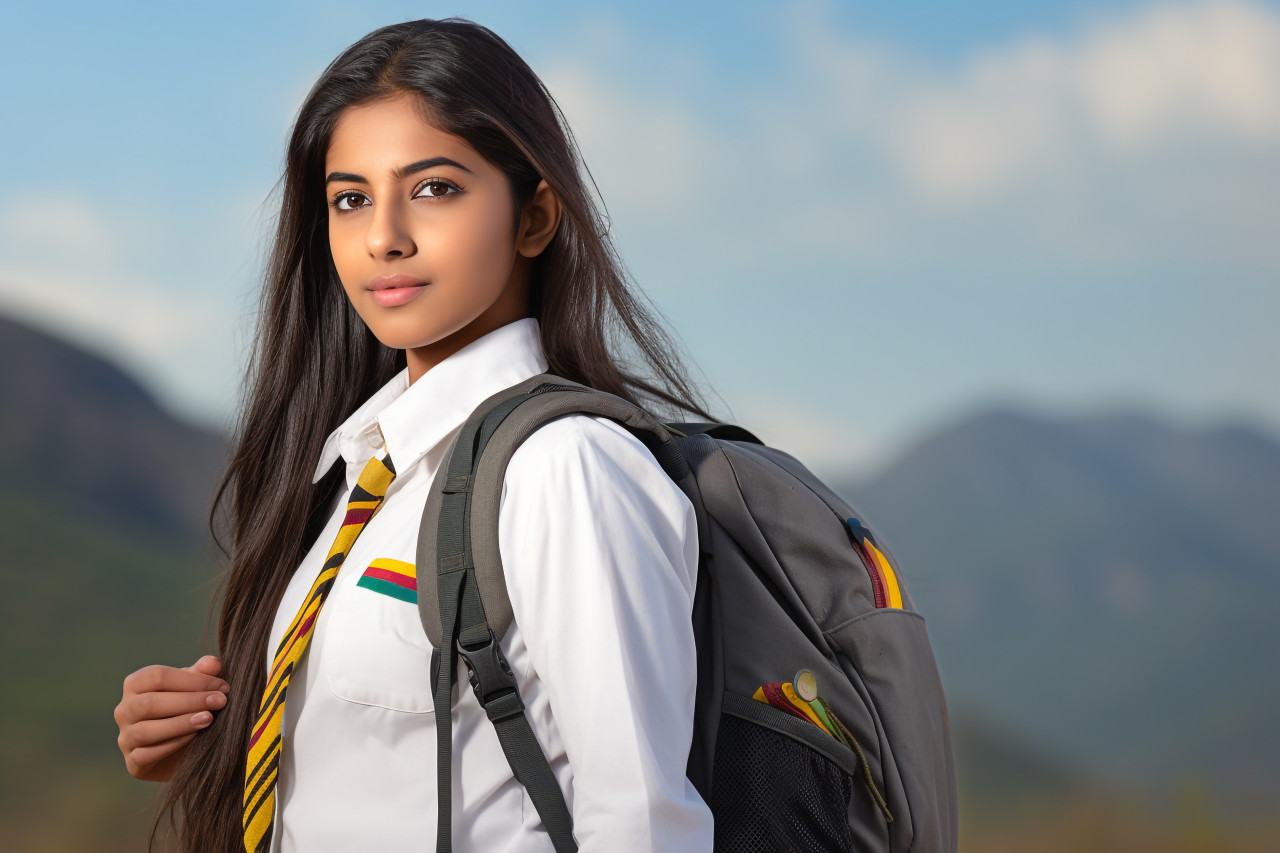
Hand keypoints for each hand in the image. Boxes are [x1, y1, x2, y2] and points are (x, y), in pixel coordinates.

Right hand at [115, 654, 230, 781]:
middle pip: (149, 703)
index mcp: (135, 684)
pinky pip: (145, 755)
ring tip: (208, 719)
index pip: (157, 676)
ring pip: (145, 730)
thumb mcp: (196, 687)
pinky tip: (194, 738)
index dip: (192, 680)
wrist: (185, 748)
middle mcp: (124, 710)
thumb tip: (213, 663)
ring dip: (180, 724)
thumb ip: (203, 673)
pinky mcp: (133, 763)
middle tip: (220, 702)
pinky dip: (172, 745)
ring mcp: (125, 737)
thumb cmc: (188, 708)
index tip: (221, 686)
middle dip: (189, 701)